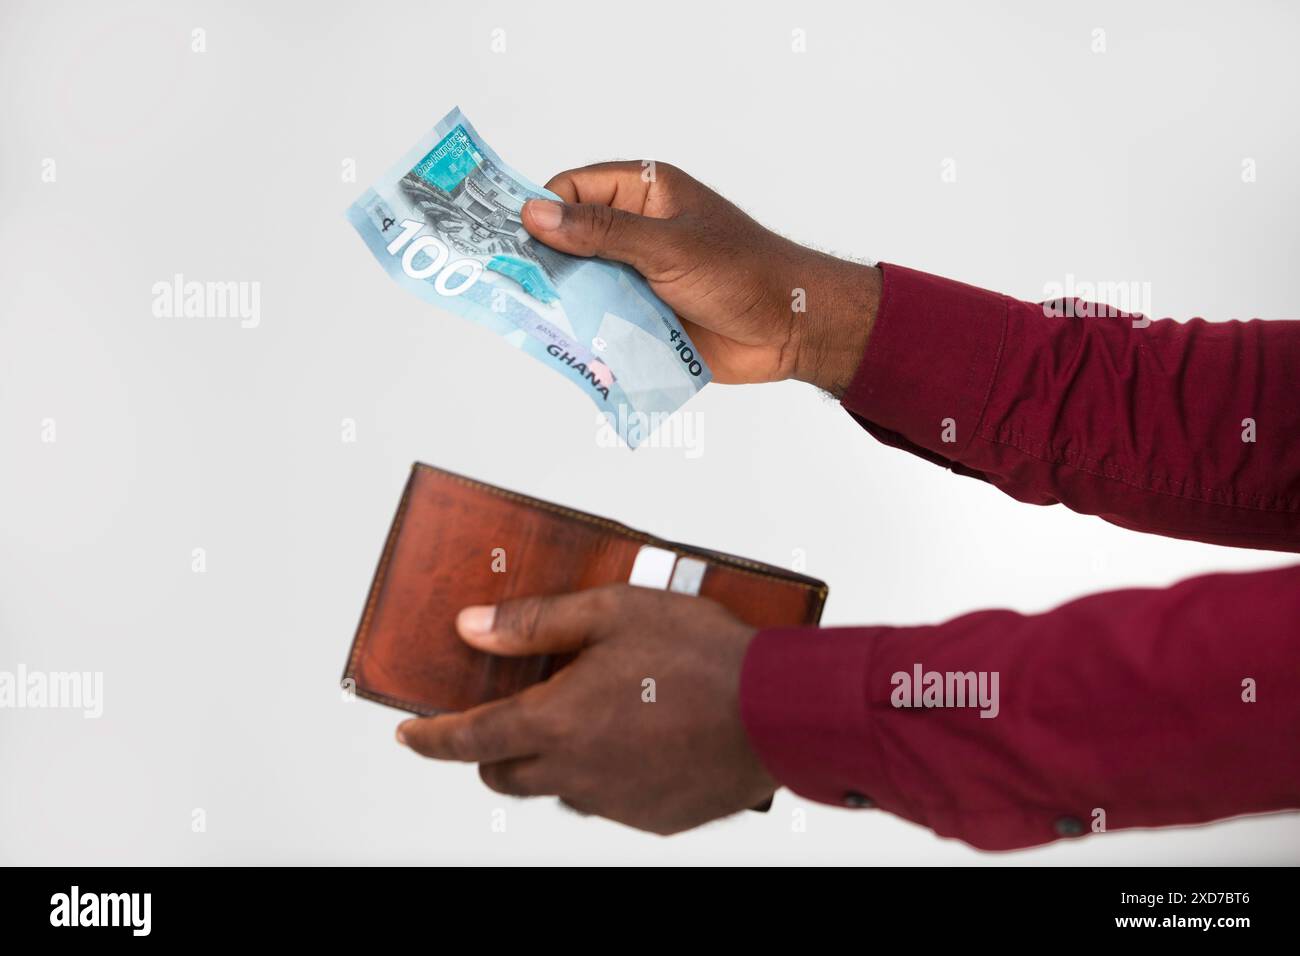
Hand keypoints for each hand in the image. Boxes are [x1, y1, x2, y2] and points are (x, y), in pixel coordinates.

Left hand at [396, 585, 776, 834]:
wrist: (780, 709)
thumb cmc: (704, 655)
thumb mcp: (614, 611)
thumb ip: (535, 622)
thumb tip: (472, 627)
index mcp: (557, 721)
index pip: (468, 739)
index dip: (430, 739)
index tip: (408, 735)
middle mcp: (577, 771)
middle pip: (504, 773)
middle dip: (492, 748)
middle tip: (513, 713)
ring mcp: (615, 801)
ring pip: (558, 789)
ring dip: (554, 760)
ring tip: (593, 715)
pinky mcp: (653, 818)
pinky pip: (607, 800)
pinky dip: (604, 774)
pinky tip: (638, 739)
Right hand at [521, 162, 880, 394]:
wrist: (793, 330)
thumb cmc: (744, 272)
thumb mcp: (667, 247)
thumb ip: (602, 234)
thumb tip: (537, 215)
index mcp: (644, 194)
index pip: (572, 191)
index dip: (539, 210)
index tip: (505, 236)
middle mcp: (635, 233)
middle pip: (569, 241)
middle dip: (542, 262)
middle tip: (504, 281)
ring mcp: (637, 277)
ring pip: (580, 286)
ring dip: (563, 302)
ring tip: (528, 317)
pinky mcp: (643, 319)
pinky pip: (601, 323)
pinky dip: (584, 333)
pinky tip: (562, 344)